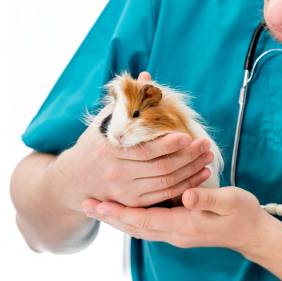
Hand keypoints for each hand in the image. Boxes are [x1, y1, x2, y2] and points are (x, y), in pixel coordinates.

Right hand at [47, 71, 215, 211]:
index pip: (144, 149)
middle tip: (206, 145)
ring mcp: (124, 191)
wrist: (74, 179)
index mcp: (109, 149)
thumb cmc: (95, 143)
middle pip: (160, 167)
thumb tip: (146, 76)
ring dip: (191, 171)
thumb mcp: (105, 121)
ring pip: (165, 183)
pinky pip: (163, 196)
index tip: (187, 135)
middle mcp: (116, 173)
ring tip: (207, 158)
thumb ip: (128, 102)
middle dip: (187, 157)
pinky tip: (199, 175)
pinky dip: (184, 186)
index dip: (167, 144)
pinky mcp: (131, 204)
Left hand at [81, 186, 276, 255]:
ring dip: (117, 217)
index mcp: (184, 225)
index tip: (98, 203)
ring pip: (138, 227)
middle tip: (85, 203)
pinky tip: (122, 207)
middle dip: (109, 216)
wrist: (253, 233)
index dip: (119, 212)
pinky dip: (131, 216)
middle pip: (134, 227)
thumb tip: (187, 196)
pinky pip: (148, 224)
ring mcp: (176, 232)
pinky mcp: (179, 227)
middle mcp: (175, 232)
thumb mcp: (230, 202)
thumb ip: (208, 199)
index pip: (143, 220)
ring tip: (96, 206)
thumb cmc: (243, 214)